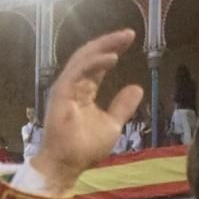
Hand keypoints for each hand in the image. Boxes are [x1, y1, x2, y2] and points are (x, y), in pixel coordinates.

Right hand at [32, 30, 144, 194]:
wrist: (68, 164)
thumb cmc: (85, 148)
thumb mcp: (112, 125)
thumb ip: (122, 106)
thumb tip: (136, 87)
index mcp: (84, 91)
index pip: (98, 65)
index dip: (112, 50)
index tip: (129, 40)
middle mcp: (74, 85)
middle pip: (91, 56)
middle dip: (109, 42)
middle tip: (128, 33)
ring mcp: (66, 87)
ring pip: (84, 58)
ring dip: (104, 46)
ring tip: (123, 39)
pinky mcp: (61, 91)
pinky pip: (79, 71)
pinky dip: (96, 62)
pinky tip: (113, 57)